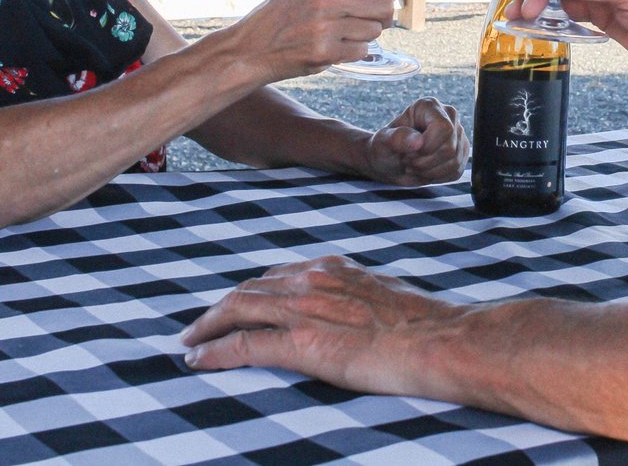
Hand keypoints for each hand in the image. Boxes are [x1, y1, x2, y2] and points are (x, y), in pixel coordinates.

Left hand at [180, 254, 460, 397]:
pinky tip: (198, 360)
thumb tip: (354, 308)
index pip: (277, 276)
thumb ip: (357, 295)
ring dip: (207, 325)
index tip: (238, 304)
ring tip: (190, 341)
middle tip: (200, 324)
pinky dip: (215, 351)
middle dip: (221, 306)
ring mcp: (304, 310)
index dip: (252, 291)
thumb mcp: (384, 294)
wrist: (437, 340)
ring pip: (238, 309)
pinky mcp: (301, 344)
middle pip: (249, 289)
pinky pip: (244, 345)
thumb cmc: (423, 324)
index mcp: (332, 269)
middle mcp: (312, 281)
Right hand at [217, 0, 397, 83]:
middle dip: (384, 16)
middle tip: (375, 22)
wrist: (249, 49)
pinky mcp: (324, 51)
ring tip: (343, 36)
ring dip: (365, 36)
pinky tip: (335, 48)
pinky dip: (353, 52)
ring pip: (374, 30)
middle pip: (382, 5)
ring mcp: (324, 25)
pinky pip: (361, 50)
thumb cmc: (280, 18)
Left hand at [363, 98, 468, 185]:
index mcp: (429, 106)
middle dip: (425, 162)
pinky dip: (437, 178)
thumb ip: (396, 138)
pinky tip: (424, 171)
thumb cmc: (384, 148)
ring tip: (414, 166)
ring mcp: (457, 135)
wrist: (389, 162)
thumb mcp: (382, 143)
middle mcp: (448, 116)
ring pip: (454, 161)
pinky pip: (456, 172)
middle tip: (407, 162)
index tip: (408, 154)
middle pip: (450, 148)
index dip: (428, 147)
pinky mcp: (461, 153)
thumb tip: (417, 141)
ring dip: (429, 172)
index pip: (444, 128)